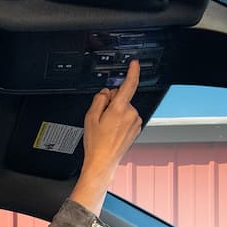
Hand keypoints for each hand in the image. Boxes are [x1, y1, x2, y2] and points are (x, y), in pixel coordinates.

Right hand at [70, 60, 142, 214]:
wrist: (103, 162)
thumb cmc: (96, 143)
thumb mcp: (90, 117)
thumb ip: (99, 100)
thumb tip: (105, 93)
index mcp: (119, 109)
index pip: (129, 85)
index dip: (132, 72)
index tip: (135, 63)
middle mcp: (131, 114)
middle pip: (121, 97)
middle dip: (111, 102)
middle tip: (101, 117)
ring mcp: (135, 122)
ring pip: (124, 108)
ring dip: (115, 113)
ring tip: (106, 127)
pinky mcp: (136, 128)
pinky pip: (127, 117)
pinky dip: (120, 120)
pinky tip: (112, 131)